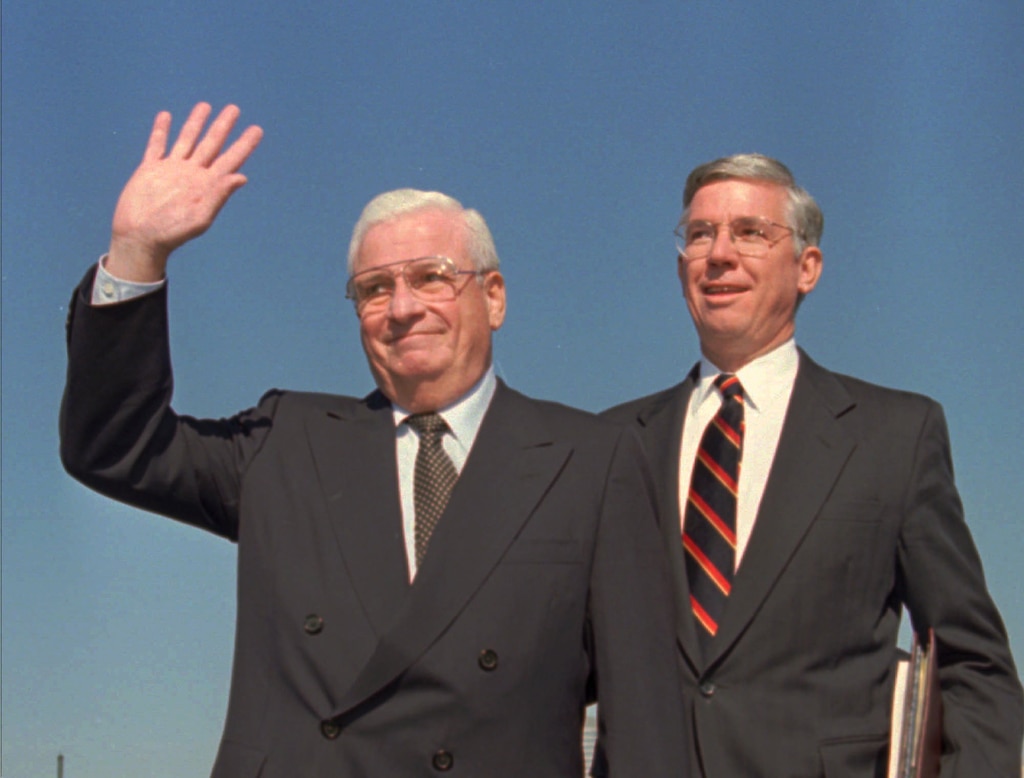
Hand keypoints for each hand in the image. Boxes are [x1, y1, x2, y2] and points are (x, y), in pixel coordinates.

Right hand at [106, 103, 262, 280]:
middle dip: (222, 126)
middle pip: (211, 144)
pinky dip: (161, 131)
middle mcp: (191, 173)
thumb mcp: (200, 217)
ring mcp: (171, 169)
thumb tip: (241, 177)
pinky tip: (166, 116)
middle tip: (234, 108)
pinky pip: (157, 145)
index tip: (256, 129)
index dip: (244, 144)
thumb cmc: (172, 233)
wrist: (139, 238)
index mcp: (207, 184)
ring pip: (186, 139)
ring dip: (195, 123)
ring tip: (205, 105)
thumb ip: (219, 195)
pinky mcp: (150, 169)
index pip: (230, 159)